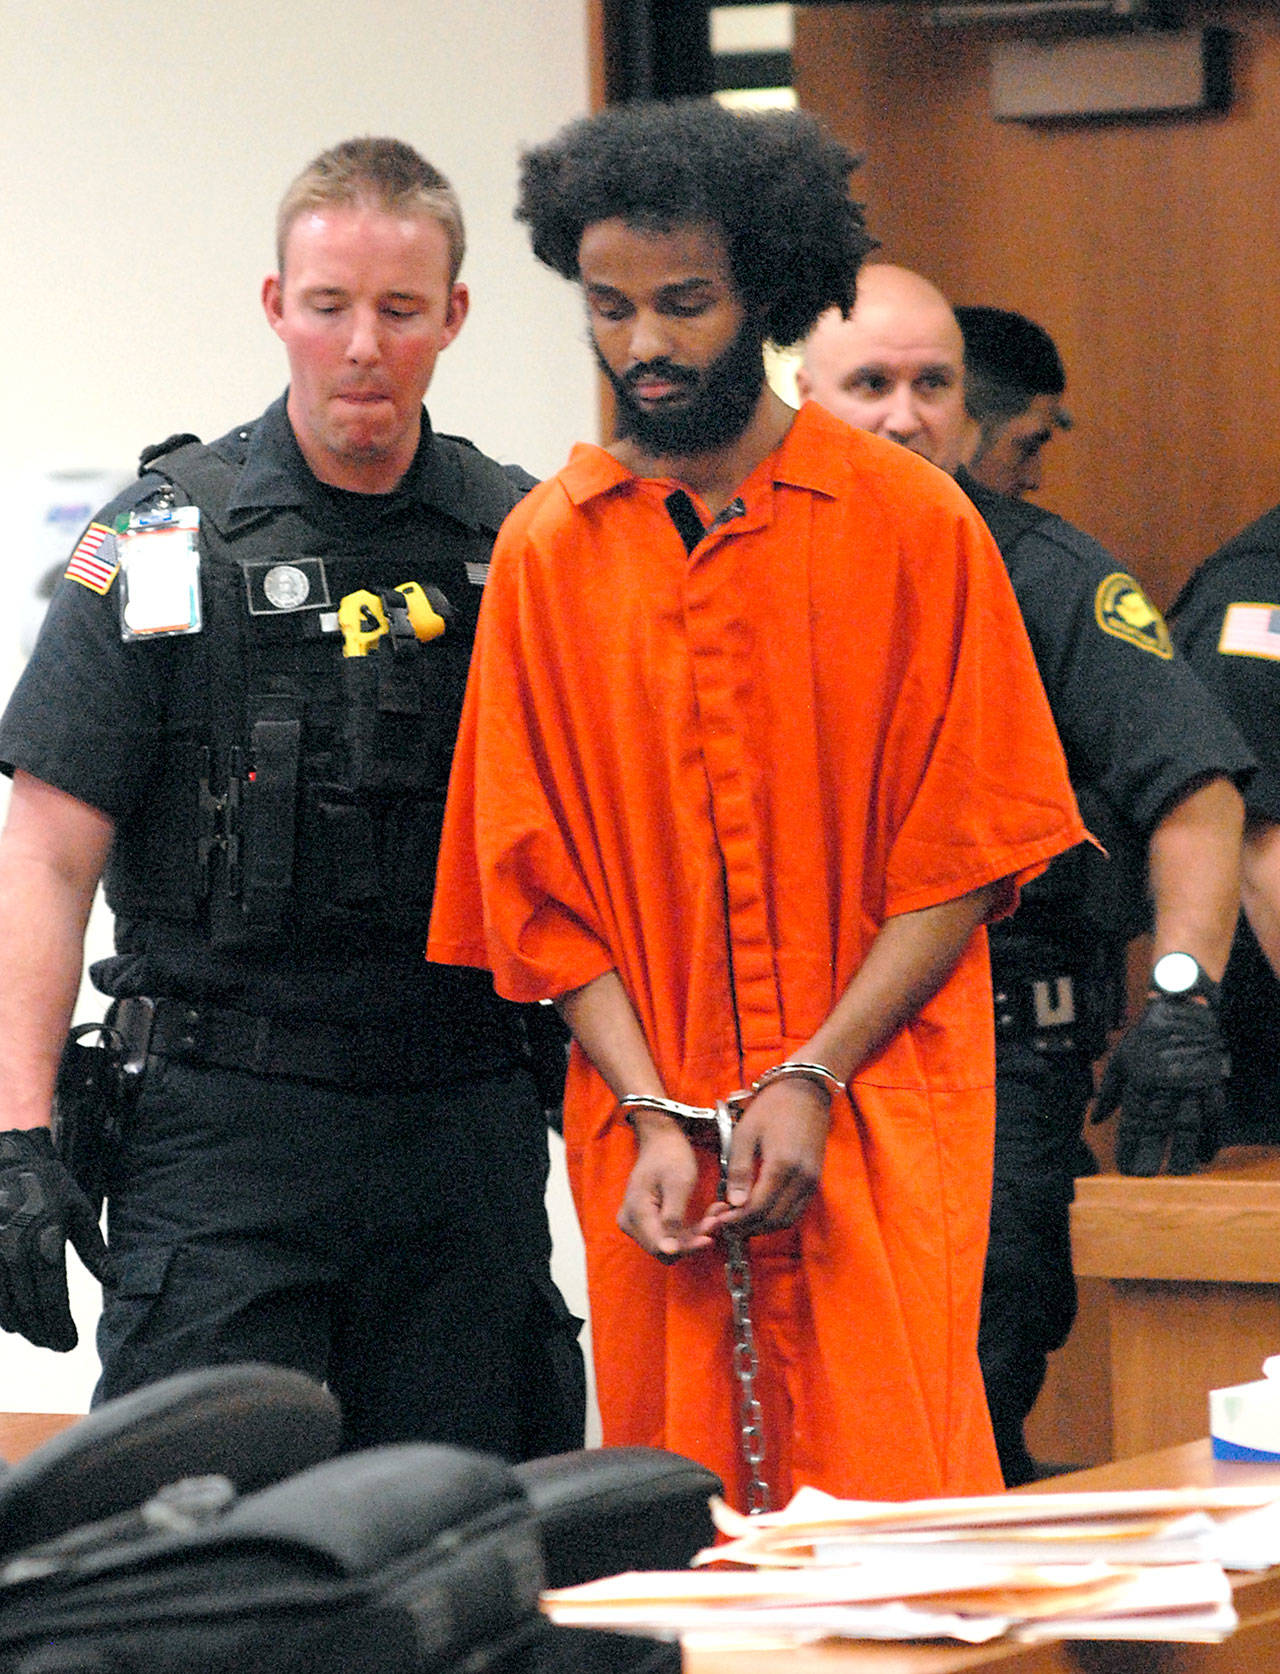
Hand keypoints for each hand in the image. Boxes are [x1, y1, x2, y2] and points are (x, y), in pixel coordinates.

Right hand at [0, 1128, 113, 1350]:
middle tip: (56, 1345)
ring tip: (39, 1335)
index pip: (52, 1300)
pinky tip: (14, 1321)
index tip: (69, 1344)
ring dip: (23, 1327)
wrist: (9, 1161)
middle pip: (28, 1309)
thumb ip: (96, 1252)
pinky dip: (2, 1313)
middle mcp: (16, 1253)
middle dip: (43, 1332)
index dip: (60, 1327)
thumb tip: (115, 1283)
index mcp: (46, 1242)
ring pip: (5, 1307)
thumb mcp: (81, 1213)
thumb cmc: (50, 1187)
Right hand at [617, 1114, 713, 1262]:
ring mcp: (637, 1222)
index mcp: (636, 1213)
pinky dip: (691, 1228)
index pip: (661, 1247)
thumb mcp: (678, 1184)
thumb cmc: (670, 1155)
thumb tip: (668, 1251)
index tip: (710, 1237)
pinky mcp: (647, 1221)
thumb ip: (672, 1218)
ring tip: (717, 1215)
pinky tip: (709, 1215)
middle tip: (716, 1220)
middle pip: (666, 1248)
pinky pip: (670, 1235)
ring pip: (671, 1243)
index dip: (687, 1247)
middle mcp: (631, 1222)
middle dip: (693, 1239)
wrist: (661, 1139)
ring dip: (696, 1233)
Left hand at [700, 1078, 830, 1237]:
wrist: (805, 1091)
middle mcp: (801, 1178)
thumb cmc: (771, 1108)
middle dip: (748, 1226)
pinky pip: (797, 1209)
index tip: (719, 1220)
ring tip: (741, 1220)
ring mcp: (812, 1181)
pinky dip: (778, 1216)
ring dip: (764, 1225)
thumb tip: (734, 1203)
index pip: (758, 1207)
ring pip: (788, 1219)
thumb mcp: (746, 1133)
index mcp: (781, 1165)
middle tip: (727, 1224)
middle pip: (774, 1219)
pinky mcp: (816, 1180)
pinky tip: (760, 1210)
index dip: (737, 1219)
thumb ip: (739, 1169)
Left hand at [1092, 997, 1227, 1176]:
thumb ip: (1110, 1091)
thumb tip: (1094, 1120)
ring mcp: (1191, 1084)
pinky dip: (1211, 1137)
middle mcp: (1166, 1085)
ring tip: (1176, 1173)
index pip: (1133, 1121)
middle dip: (1151, 1154)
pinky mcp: (1212, 1082)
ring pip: (1187, 1125)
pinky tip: (1204, 1156)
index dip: (1128, 1146)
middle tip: (1146, 1176)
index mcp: (1141, 1079)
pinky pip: (1213, 1115)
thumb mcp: (1122, 1057)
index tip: (1125, 1168)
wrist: (1183, 1008)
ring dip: (1182, 1152)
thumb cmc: (1147, 1035)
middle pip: (1159, 1127)